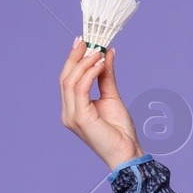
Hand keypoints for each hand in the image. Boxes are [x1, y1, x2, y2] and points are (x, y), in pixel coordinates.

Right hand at [59, 38, 142, 169]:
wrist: (127, 152)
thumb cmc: (120, 131)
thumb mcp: (112, 96)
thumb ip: (106, 76)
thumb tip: (107, 53)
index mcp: (73, 108)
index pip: (68, 79)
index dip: (74, 59)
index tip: (84, 41)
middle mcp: (68, 112)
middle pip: (65, 77)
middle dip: (75, 56)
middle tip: (88, 40)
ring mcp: (72, 116)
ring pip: (70, 81)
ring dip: (85, 63)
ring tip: (99, 52)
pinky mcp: (79, 118)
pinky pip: (80, 89)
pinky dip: (90, 73)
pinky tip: (101, 64)